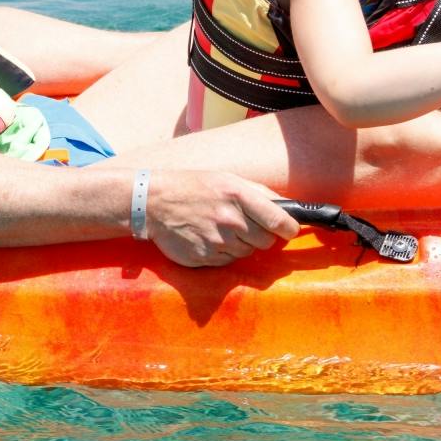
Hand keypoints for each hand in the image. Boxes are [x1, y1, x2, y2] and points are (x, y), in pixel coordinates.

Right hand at [144, 170, 300, 267]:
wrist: (152, 202)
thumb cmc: (192, 187)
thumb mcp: (226, 179)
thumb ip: (259, 194)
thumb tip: (288, 208)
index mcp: (239, 195)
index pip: (280, 222)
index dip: (288, 229)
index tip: (287, 230)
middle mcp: (230, 220)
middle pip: (266, 241)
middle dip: (260, 235)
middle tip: (242, 224)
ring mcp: (217, 241)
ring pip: (247, 253)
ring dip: (240, 244)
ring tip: (219, 228)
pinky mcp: (205, 258)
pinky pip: (227, 261)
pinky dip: (222, 252)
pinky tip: (208, 237)